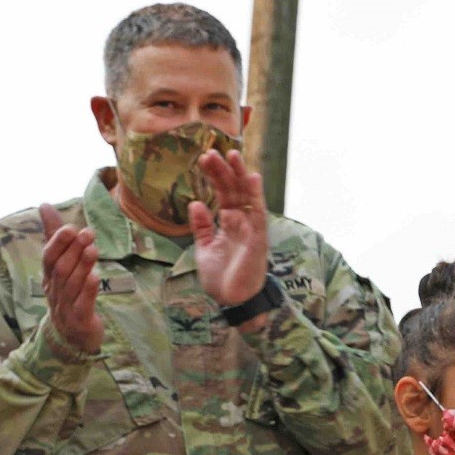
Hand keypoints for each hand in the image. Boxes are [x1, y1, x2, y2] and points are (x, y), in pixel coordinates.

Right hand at [36, 203, 102, 353]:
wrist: (72, 336)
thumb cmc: (67, 293)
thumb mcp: (60, 264)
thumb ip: (54, 236)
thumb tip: (44, 205)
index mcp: (49, 276)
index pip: (48, 257)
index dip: (58, 243)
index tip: (71, 227)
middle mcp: (54, 290)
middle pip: (60, 268)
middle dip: (73, 250)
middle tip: (88, 232)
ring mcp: (66, 306)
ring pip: (71, 284)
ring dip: (82, 265)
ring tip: (93, 249)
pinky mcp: (80, 320)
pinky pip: (82, 304)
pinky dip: (88, 290)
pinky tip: (96, 277)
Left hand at [188, 149, 270, 307]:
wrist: (232, 302)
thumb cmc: (222, 277)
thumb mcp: (205, 248)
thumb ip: (202, 226)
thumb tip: (195, 202)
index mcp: (230, 223)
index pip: (223, 193)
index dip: (215, 176)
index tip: (203, 159)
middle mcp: (242, 222)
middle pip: (234, 190)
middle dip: (224, 171)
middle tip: (211, 152)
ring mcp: (251, 229)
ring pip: (247, 196)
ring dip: (240, 175)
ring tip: (231, 154)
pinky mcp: (258, 240)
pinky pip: (258, 214)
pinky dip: (256, 196)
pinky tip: (252, 178)